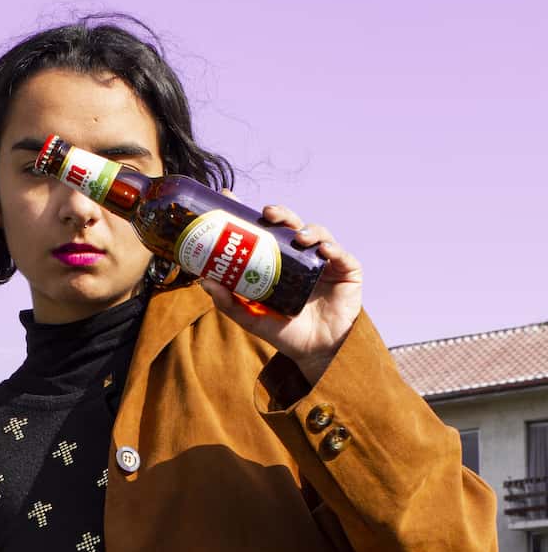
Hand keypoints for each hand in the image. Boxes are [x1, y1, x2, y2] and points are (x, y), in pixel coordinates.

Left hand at [200, 205, 362, 386]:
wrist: (314, 352)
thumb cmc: (284, 333)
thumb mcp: (252, 317)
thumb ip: (229, 302)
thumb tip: (204, 281)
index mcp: (280, 262)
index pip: (264, 231)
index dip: (249, 214)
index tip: (230, 198)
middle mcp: (301, 256)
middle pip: (291, 226)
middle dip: (281, 215)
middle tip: (267, 214)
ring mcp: (325, 262)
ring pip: (317, 234)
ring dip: (308, 230)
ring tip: (298, 237)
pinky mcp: (347, 271)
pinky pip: (341, 255)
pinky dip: (332, 249)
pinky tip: (323, 252)